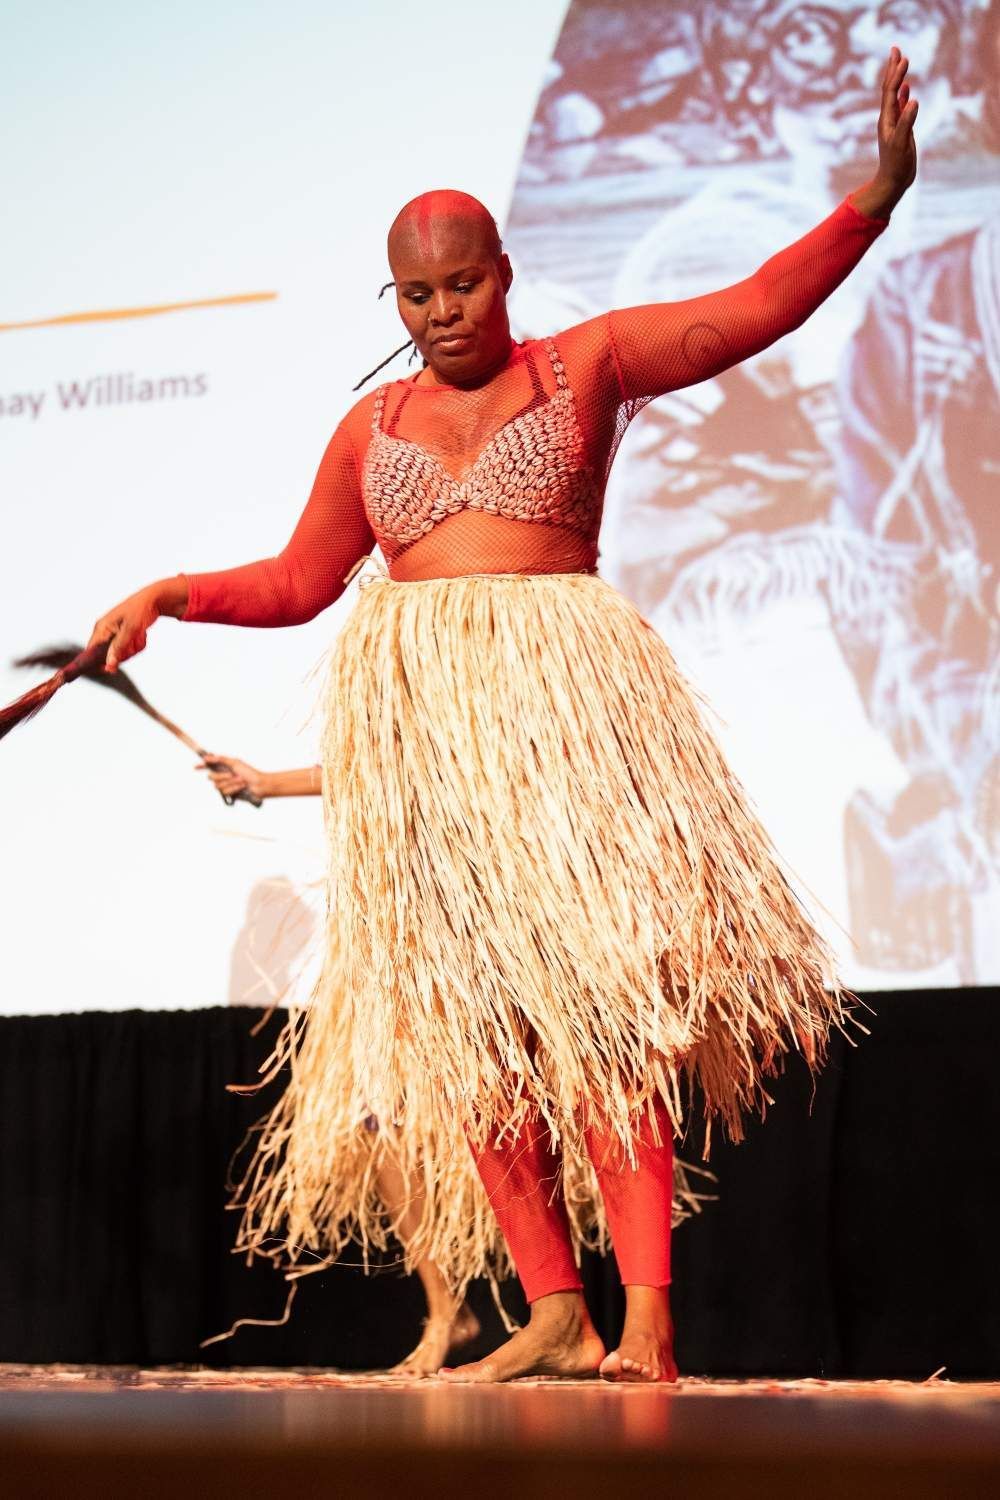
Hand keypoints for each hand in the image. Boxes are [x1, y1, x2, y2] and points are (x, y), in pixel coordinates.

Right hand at [87, 575, 187, 672]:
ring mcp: (115, 634)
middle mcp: (105, 631)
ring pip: (122, 653)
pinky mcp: (124, 635)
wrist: (155, 600)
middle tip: (134, 641)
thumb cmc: (140, 610)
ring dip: (133, 648)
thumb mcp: (130, 630)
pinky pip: (129, 649)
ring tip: (140, 635)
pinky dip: (137, 644)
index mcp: (101, 628)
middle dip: (125, 653)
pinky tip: (142, 635)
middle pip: (109, 655)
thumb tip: (109, 665)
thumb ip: (119, 648)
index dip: (99, 662)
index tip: (110, 669)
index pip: (91, 651)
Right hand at [197, 755, 268, 800]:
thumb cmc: (250, 773)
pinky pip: (225, 792)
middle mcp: (223, 776)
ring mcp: (226, 786)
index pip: (210, 767)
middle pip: (211, 777)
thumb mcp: (235, 763)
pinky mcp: (229, 794)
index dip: (202, 767)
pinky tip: (241, 787)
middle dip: (222, 776)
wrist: (259, 785)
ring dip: (231, 783)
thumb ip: (220, 759)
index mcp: (224, 767)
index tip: (195, 767)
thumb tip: (207, 757)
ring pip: (218, 786)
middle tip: (232, 775)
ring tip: (240, 781)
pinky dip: (234, 788)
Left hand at [856, 47, 917, 215]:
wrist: (893, 181)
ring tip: (901, 61)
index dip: (896, 74)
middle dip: (893, 68)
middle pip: (889, 88)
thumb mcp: (902, 143)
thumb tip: (913, 100)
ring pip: (894, 95)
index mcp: (887, 119)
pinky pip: (901, 107)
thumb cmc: (896, 164)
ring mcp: (894, 122)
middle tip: (896, 48)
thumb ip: (907, 122)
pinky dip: (903, 94)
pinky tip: (906, 87)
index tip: (903, 57)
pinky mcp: (900, 128)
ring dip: (897, 77)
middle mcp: (888, 118)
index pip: (890, 91)